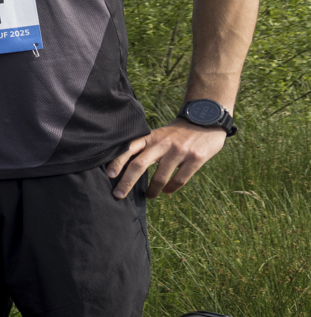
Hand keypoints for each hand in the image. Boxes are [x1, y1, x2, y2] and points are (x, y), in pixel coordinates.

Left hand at [107, 120, 228, 198]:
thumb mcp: (157, 135)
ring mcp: (179, 151)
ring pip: (159, 177)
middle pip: (139, 165)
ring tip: (148, 195)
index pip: (129, 148)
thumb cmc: (175, 133)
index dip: (117, 161)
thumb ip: (144, 147)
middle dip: (127, 182)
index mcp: (150, 137)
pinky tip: (166, 191)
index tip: (109, 174)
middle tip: (118, 194)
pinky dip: (170, 189)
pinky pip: (179, 180)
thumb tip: (123, 168)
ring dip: (151, 191)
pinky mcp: (195, 159)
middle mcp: (162, 143)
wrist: (206, 121)